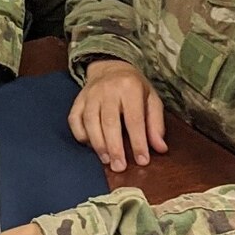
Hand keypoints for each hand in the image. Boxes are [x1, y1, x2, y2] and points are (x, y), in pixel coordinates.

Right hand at [69, 59, 166, 173]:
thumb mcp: (151, 100)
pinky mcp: (78, 100)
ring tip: (106, 160)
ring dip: (98, 144)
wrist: (111, 67)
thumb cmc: (134, 88)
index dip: (138, 141)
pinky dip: (80, 134)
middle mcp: (108, 90)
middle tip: (119, 167)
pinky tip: (89, 145)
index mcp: (130, 88)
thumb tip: (160, 148)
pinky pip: (74, 119)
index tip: (142, 160)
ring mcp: (90, 95)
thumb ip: (156, 124)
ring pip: (90, 121)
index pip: (134, 119)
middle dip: (114, 147)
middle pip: (109, 122)